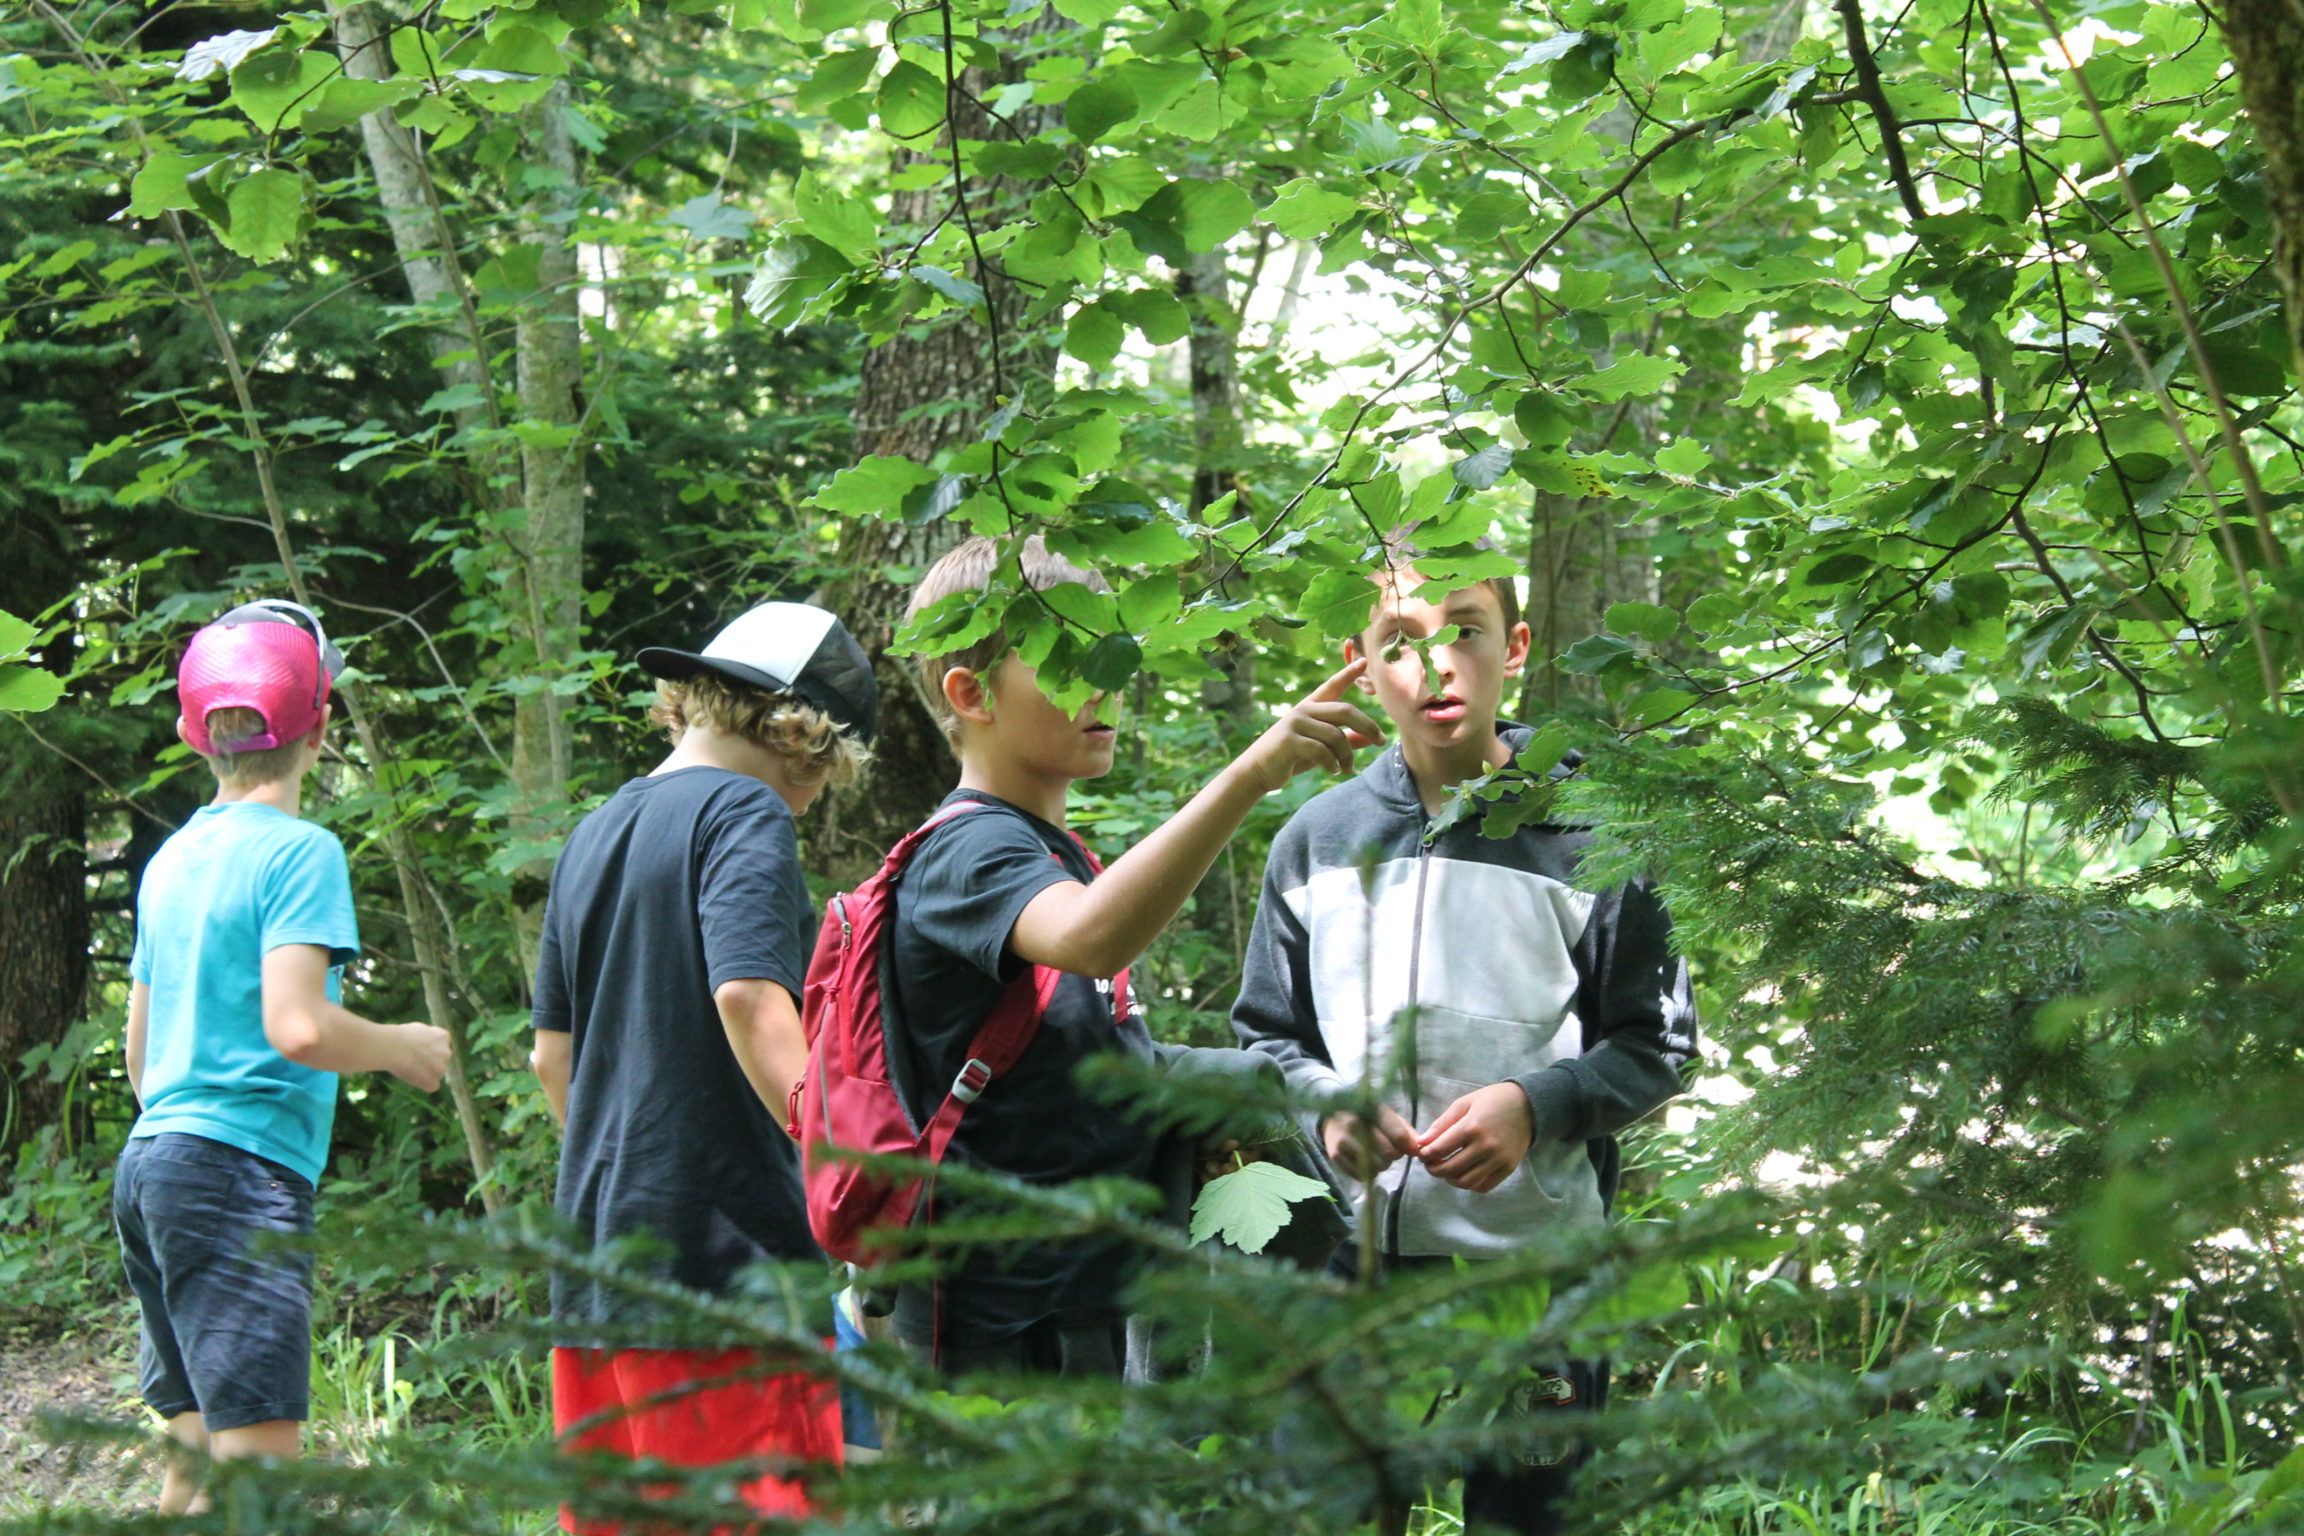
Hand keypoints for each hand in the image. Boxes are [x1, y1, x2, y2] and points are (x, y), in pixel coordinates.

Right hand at [392, 1023, 451, 1091]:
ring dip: (425, 1073)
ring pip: (435, 1074)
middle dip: (428, 1062)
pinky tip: (410, 1076)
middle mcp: (447, 1052)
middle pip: (439, 1061)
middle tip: (410, 1060)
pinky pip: (430, 1086)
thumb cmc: (399, 1037)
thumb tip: (427, 1043)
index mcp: (443, 1036)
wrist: (393, 1047)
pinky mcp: (433, 1082)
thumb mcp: (419, 1030)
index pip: (439, 1047)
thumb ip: (428, 1038)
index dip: (426, 1049)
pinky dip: (422, 1084)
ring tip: (408, 1067)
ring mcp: (442, 1068)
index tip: (414, 1048)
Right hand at [1234, 659, 1385, 794]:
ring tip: (1348, 769)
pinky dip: (1332, 763)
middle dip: (1368, 725)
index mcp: (1311, 706)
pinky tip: (1333, 771)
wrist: (1258, 771)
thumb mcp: (1321, 748)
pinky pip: (1321, 751)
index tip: (1363, 661)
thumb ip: (1345, 740)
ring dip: (1347, 755)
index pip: (1333, 686)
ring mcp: (1295, 723)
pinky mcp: (1289, 740)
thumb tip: (1371, 738)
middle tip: (1381, 741)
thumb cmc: (1292, 758)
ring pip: (1336, 735)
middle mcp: (1304, 710)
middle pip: (1345, 711)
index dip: (1348, 673)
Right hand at [1322, 1106, 1419, 1180]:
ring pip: (1378, 1166)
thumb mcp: (1386, 1115)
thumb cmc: (1365, 1117)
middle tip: (1390, 1150)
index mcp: (1371, 1109)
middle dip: (1395, 1155)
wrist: (1331, 1118)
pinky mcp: (1336, 1155)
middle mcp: (1356, 1123)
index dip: (1410, 1146)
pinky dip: (1368, 1171)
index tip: (1414, 1151)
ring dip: (1382, 1164)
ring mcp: (1344, 1140)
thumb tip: (1419, 1148)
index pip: (1398, 1134)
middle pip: (1389, 1153)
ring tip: (1375, 1153)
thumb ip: (1405, 1130)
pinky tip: (1363, 1159)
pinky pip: (1364, 1175)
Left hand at [1417, 1083, 1534, 1192]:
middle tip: (1430, 1165)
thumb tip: (1422, 1141)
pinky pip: (1485, 1186)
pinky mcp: (1509, 1168)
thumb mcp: (1464, 1103)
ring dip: (1450, 1180)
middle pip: (1451, 1169)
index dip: (1425, 1155)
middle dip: (1434, 1170)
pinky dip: (1471, 1185)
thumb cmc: (1492, 1100)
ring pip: (1466, 1182)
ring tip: (1446, 1171)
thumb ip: (1442, 1123)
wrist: (1528, 1105)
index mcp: (1472, 1126)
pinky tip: (1465, 1174)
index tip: (1421, 1154)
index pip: (1440, 1149)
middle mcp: (1486, 1146)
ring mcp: (1498, 1159)